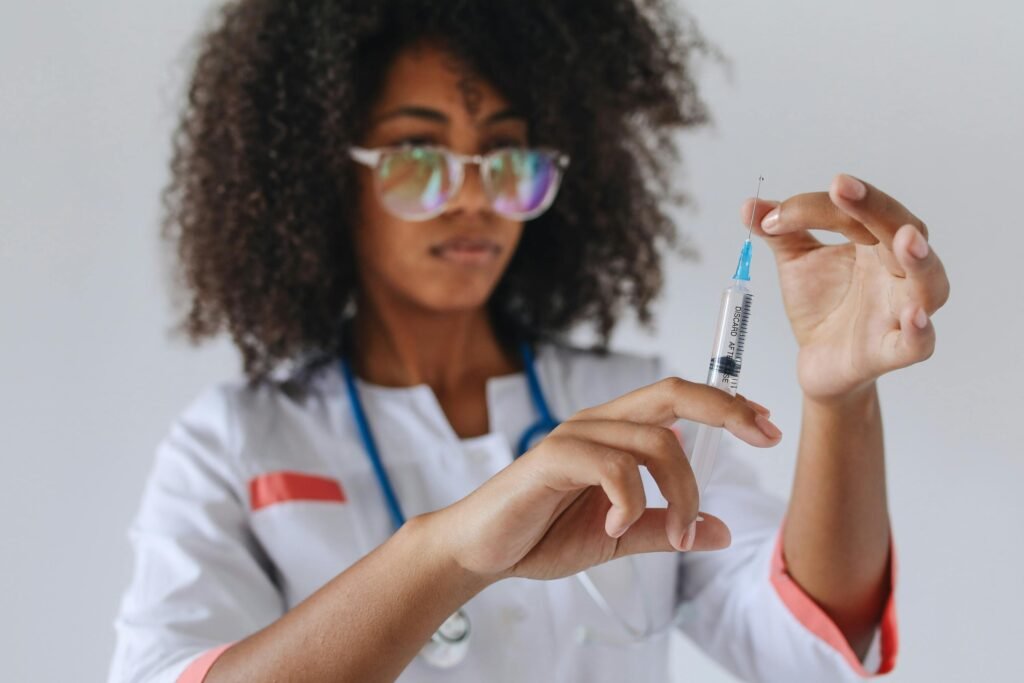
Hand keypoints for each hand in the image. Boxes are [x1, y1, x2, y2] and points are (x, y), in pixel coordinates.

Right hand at [426, 377, 780, 582]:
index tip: (765, 424)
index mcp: (614, 433)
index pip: (677, 401)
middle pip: (672, 394)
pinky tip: (612, 528)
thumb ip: (663, 528)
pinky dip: (628, 504)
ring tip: (675, 536)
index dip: (725, 405)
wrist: (481, 552)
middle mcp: (597, 423)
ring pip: (656, 443)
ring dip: (681, 494)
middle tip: (764, 436)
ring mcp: (574, 436)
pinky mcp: (552, 457)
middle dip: (726, 409)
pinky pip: (614, 468)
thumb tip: (719, 530)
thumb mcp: (618, 537)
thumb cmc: (541, 534)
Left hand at [743, 174, 949, 401]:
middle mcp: (896, 272)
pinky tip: (914, 316)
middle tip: (843, 188)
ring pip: (929, 283)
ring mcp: (900, 311)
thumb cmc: (821, 306)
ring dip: (920, 260)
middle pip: (903, 230)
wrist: (818, 361)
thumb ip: (780, 232)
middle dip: (875, 208)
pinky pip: (919, 343)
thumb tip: (749, 205)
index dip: (820, 207)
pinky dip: (921, 330)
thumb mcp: (797, 264)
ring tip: (906, 240)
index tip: (777, 215)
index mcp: (875, 243)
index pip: (859, 212)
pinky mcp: (893, 351)